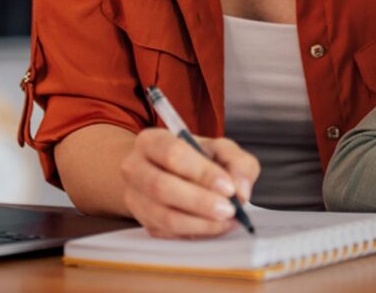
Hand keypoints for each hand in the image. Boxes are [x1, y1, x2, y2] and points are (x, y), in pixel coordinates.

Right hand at [120, 128, 258, 238]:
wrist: (167, 174)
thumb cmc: (194, 159)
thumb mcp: (219, 149)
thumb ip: (237, 163)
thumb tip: (241, 190)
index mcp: (151, 141)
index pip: (172, 154)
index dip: (202, 173)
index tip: (228, 187)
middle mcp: (135, 168)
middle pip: (162, 187)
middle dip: (200, 202)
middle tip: (230, 210)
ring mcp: (136, 198)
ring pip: (164, 217)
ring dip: (200, 223)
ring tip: (226, 221)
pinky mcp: (144, 222)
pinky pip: (168, 234)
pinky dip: (195, 234)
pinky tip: (215, 227)